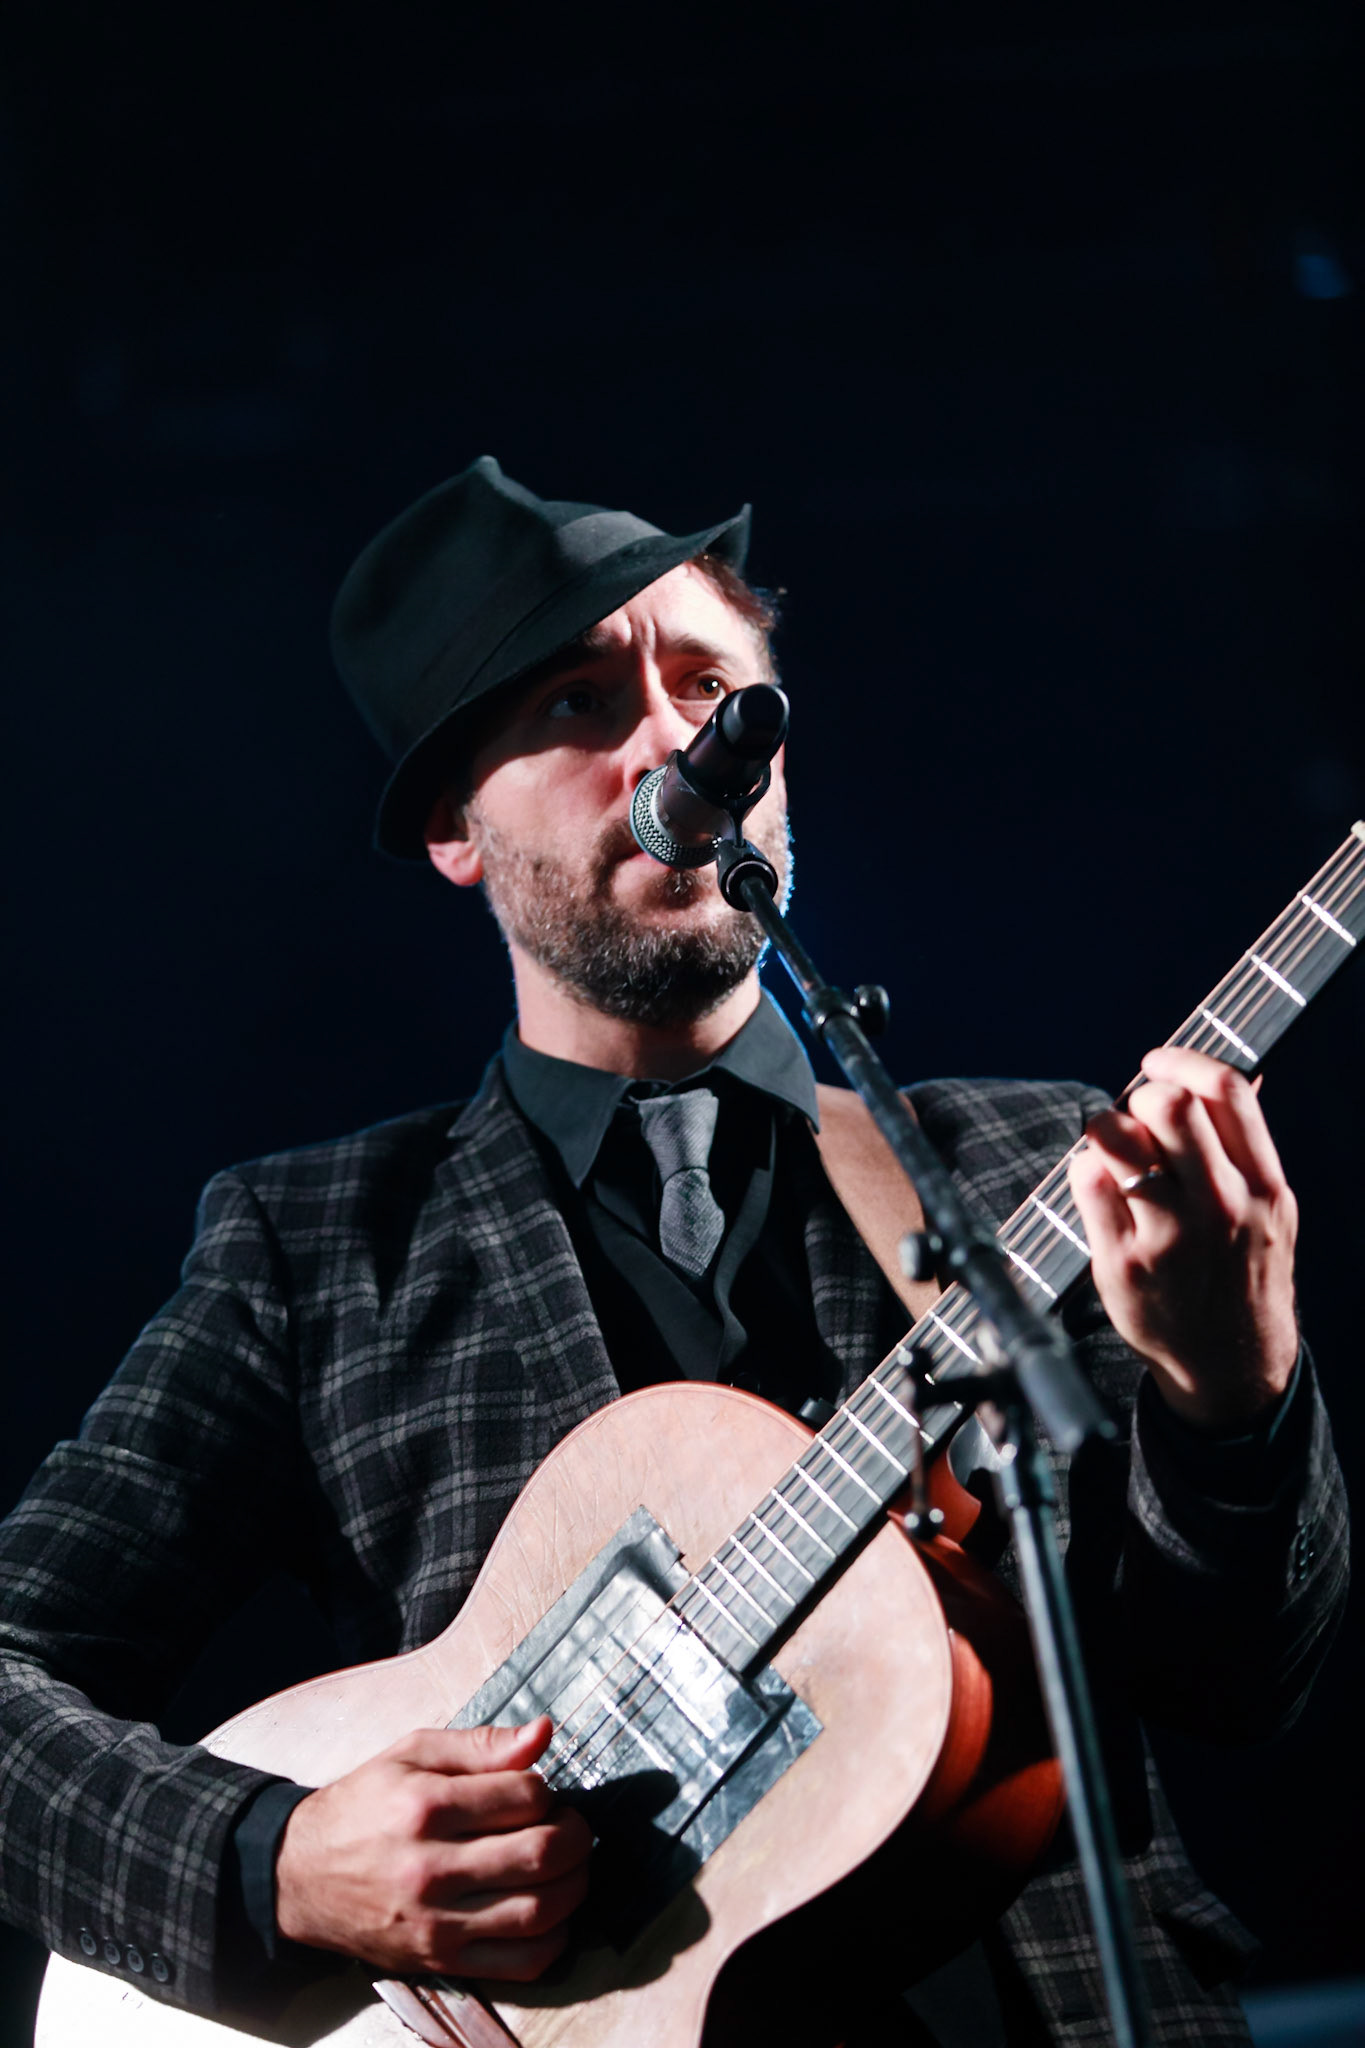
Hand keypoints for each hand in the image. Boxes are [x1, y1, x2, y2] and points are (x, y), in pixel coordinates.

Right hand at [274, 1717, 591, 1979]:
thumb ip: (481, 1744)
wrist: (300, 1874)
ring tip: (570, 1863)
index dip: (546, 1789)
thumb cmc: (363, 1805)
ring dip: (575, 1883)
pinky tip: (553, 1911)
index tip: (538, 1791)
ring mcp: (437, 1922)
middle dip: (575, 1834)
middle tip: (571, 1824)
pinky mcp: (440, 1960)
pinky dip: (555, 1938)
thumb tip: (544, 1732)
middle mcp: (431, 1868)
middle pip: (540, 1853)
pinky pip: (522, 1962)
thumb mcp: (412, 1753)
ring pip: (539, 1911)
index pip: (525, 1795)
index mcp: (425, 1806)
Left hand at [1067, 1046, 1298, 1431]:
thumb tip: (1223, 1079)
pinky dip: (1085, 1171)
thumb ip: (1247, 1148)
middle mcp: (1221, 1207)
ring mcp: (1170, 1236)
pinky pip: (1086, 1181)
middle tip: (1136, 1121)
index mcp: (1264, 1186)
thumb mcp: (1270, 1211)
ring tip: (1113, 1155)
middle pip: (1168, 1104)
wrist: (1230, 1365)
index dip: (1181, 1060)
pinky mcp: (1123, 1262)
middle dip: (1141, 1096)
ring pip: (1116, 1137)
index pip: (1226, 1090)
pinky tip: (1100, 1190)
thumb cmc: (1241, 1275)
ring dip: (1104, 1131)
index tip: (1157, 1062)